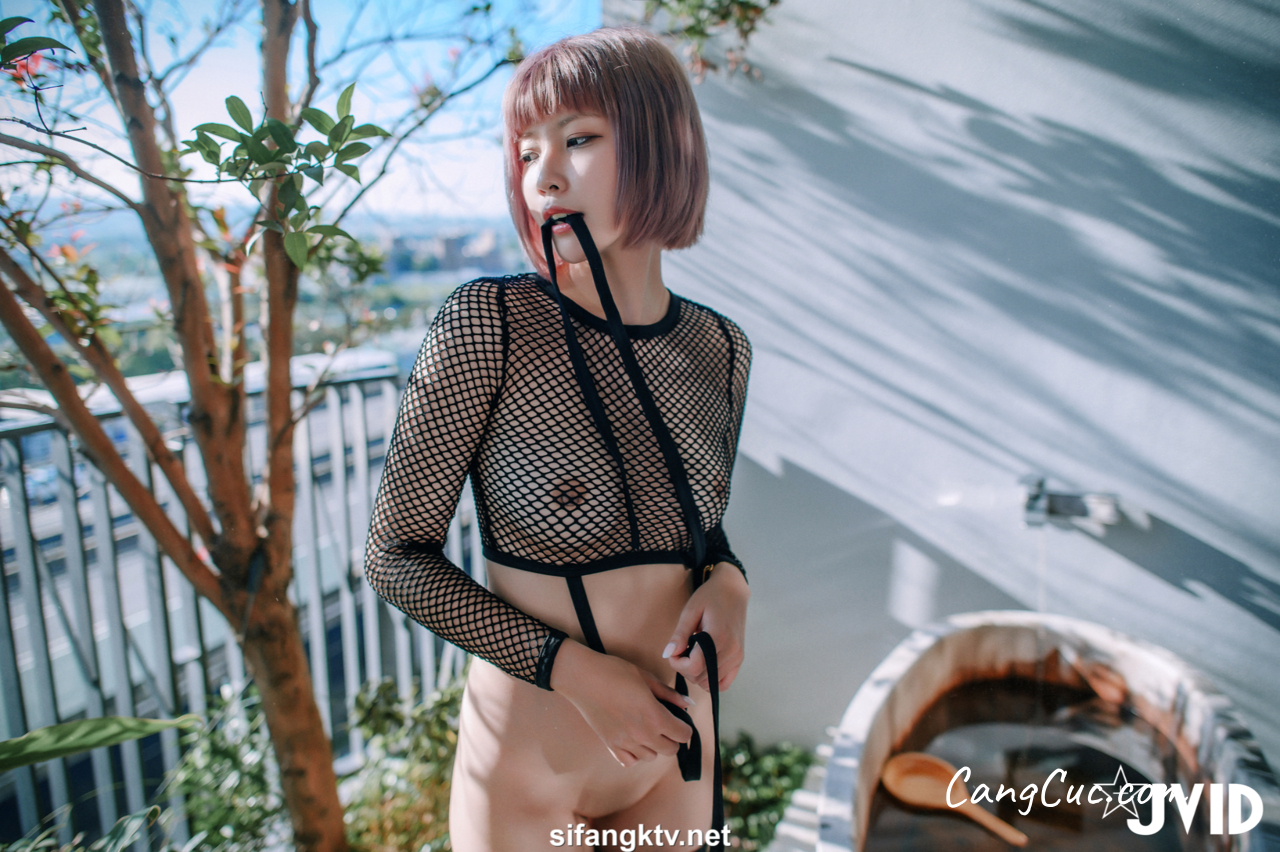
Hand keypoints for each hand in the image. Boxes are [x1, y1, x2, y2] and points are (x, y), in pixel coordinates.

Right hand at [550, 639, 693, 767]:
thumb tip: (688, 703)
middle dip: (673, 738)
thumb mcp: (646, 678)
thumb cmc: (614, 671)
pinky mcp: (610, 745)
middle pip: (671, 750)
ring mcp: (625, 742)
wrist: (581, 677)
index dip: (685, 726)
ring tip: (646, 728)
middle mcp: (642, 734)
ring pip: (651, 757)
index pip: (683, 735)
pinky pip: (630, 761)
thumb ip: (669, 694)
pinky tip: (632, 739)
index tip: (679, 719)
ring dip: (653, 746)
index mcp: (655, 716)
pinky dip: (635, 754)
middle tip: (665, 723)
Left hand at [663, 563, 748, 692]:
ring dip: (696, 674)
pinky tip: (703, 664)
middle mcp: (731, 650)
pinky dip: (710, 680)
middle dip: (684, 668)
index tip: (673, 651)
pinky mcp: (739, 660)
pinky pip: (723, 684)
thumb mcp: (691, 610)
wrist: (733, 591)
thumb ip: (680, 634)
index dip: (677, 663)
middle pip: (700, 677)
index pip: (694, 666)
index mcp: (719, 637)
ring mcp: (737, 657)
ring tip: (693, 653)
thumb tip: (668, 654)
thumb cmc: (710, 597)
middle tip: (682, 649)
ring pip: (710, 683)